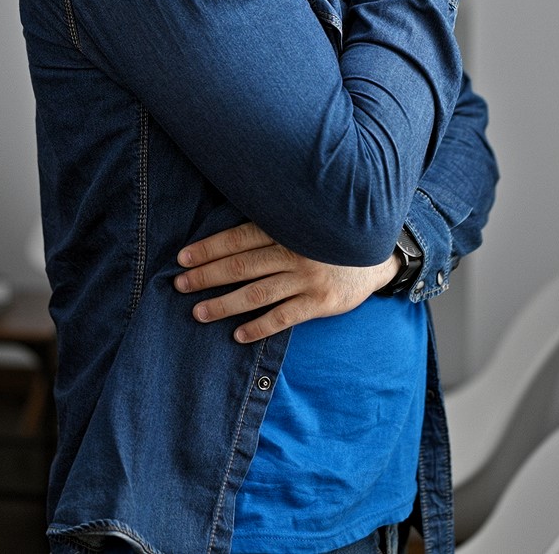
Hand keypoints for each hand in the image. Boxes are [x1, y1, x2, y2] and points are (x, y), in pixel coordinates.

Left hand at [173, 222, 400, 343]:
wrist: (379, 254)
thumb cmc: (330, 238)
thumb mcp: (305, 222)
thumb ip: (274, 227)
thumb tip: (229, 237)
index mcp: (288, 227)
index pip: (239, 238)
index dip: (209, 248)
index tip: (182, 258)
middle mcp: (296, 251)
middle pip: (242, 266)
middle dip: (206, 276)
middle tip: (179, 285)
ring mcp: (308, 278)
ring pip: (257, 293)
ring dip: (224, 304)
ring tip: (198, 312)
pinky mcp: (321, 302)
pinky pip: (283, 317)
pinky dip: (258, 327)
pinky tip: (238, 335)